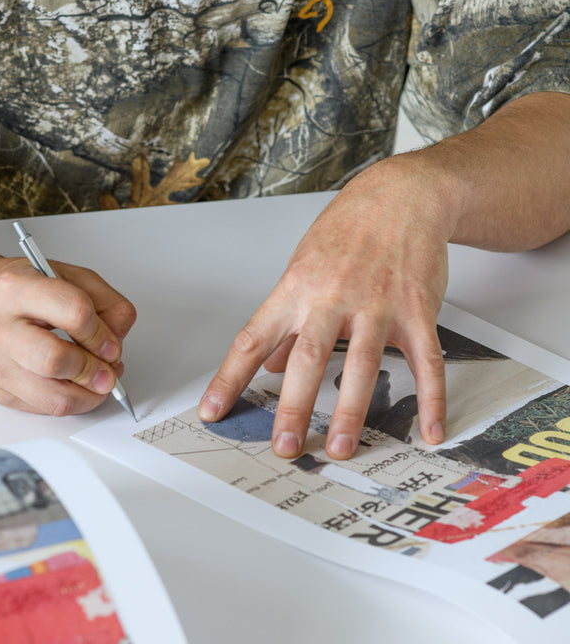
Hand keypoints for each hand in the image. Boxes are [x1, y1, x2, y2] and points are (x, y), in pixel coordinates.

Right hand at [0, 255, 135, 414]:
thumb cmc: (18, 288)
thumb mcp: (66, 275)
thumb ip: (104, 302)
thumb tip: (118, 338)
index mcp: (16, 287)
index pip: (73, 313)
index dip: (102, 334)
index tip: (113, 345)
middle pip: (55, 360)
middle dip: (93, 371)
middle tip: (109, 371)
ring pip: (52, 397)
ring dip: (87, 395)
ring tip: (98, 382)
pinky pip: (43, 408)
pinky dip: (68, 401)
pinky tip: (74, 385)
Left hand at [198, 158, 452, 459]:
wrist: (404, 195)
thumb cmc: (349, 230)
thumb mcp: (304, 267)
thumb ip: (287, 320)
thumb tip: (269, 365)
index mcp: (296, 289)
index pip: (252, 339)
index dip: (229, 378)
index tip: (213, 412)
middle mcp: (333, 299)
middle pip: (308, 358)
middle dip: (294, 407)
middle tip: (285, 447)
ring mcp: (377, 306)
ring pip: (363, 365)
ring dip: (352, 411)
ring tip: (342, 448)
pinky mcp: (417, 311)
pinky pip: (426, 363)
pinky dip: (431, 400)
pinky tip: (429, 432)